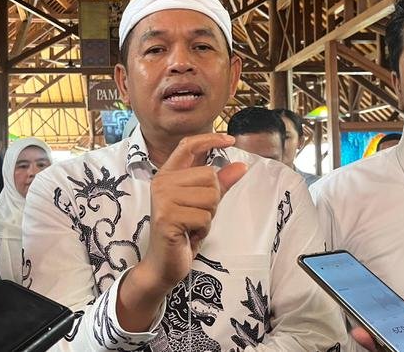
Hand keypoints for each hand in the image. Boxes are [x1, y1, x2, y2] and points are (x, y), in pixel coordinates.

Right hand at [117, 133, 246, 330]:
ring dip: (208, 216)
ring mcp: (163, 199)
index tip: (230, 139)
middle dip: (213, 200)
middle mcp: (162, 183)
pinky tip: (189, 235)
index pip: (188, 146)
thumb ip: (220, 184)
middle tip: (196, 216)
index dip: (209, 138)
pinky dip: (203, 229)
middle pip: (209, 176)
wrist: (164, 264)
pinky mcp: (167, 217)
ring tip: (192, 226)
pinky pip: (204, 217)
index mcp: (168, 175)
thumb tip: (241, 166)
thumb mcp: (204, 204)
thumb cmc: (183, 232)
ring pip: (210, 197)